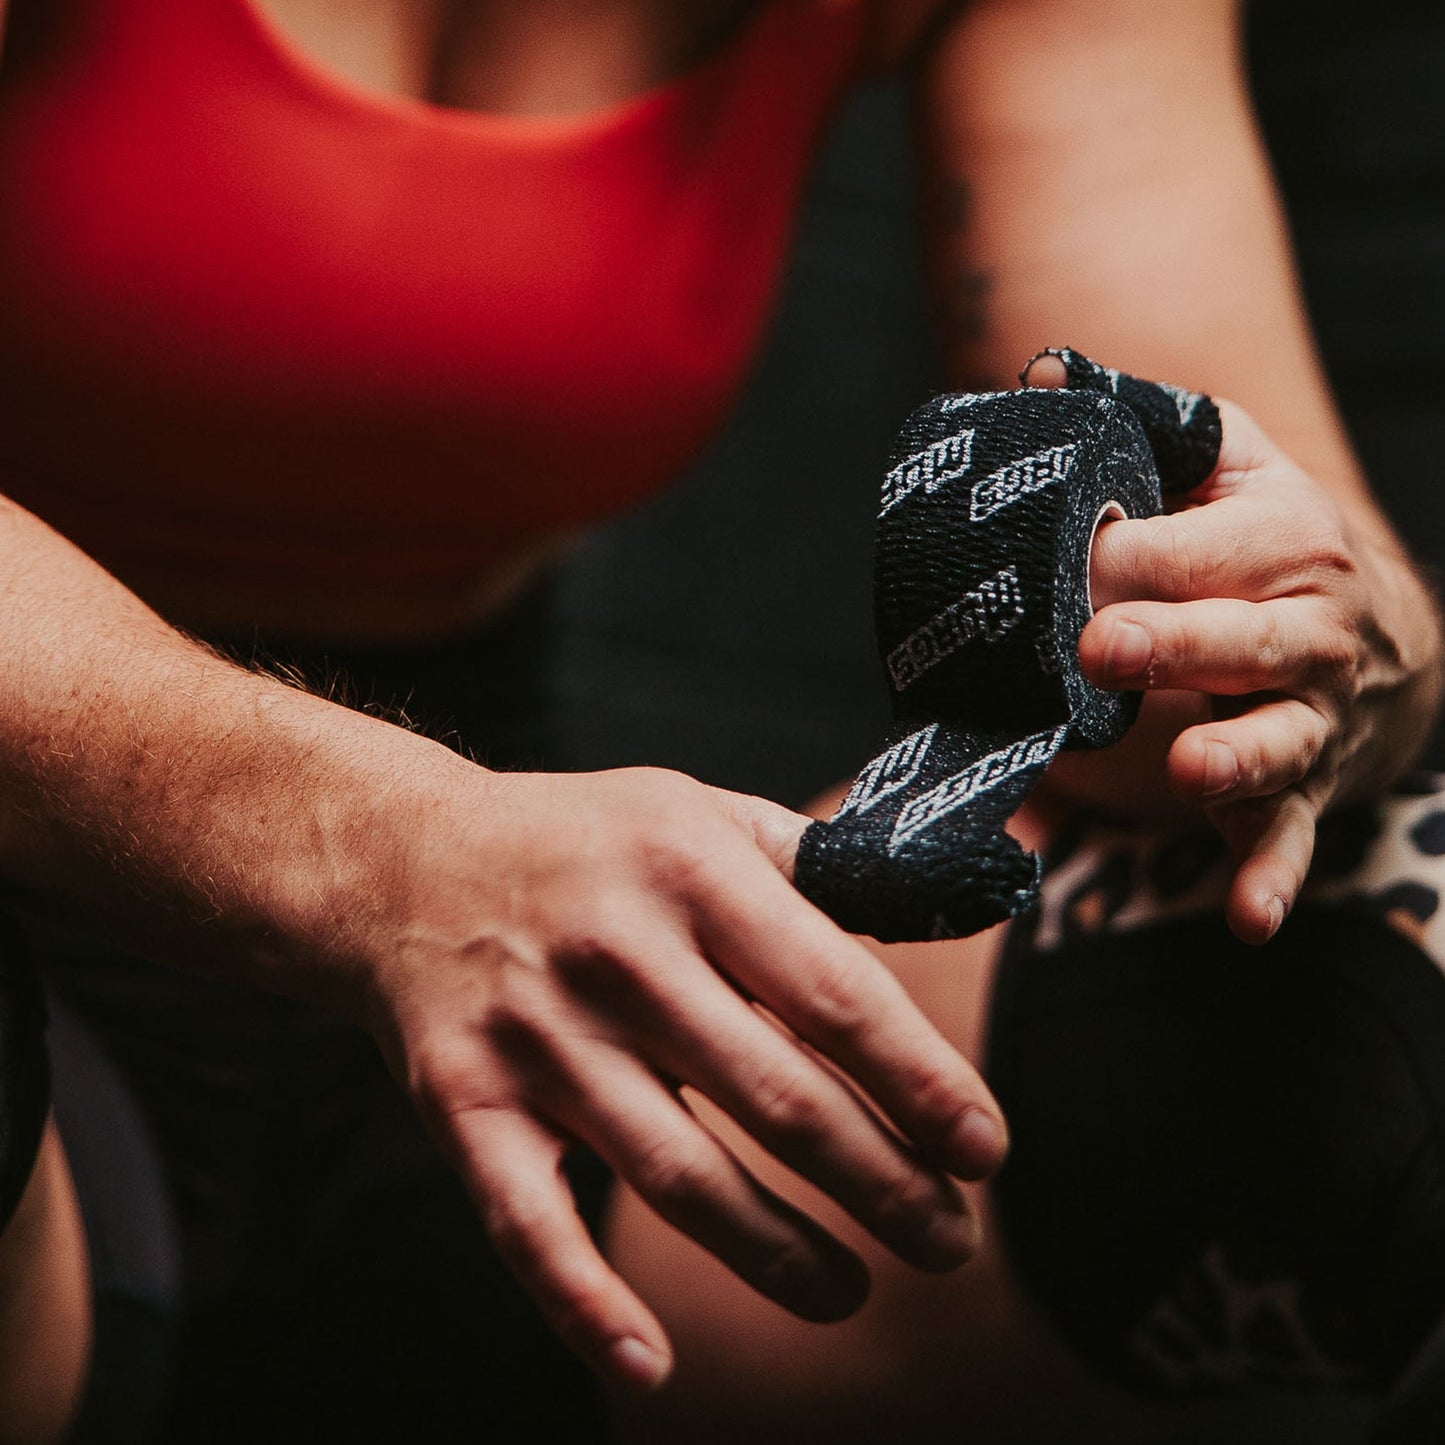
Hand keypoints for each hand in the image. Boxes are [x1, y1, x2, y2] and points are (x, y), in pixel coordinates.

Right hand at [351, 753, 1008, 1391]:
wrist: (407, 863)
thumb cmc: (587, 842)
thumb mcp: (703, 810)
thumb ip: (815, 865)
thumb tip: (937, 909)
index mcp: (692, 873)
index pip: (834, 995)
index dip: (923, 1083)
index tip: (984, 1150)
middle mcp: (617, 957)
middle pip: (776, 1100)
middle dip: (882, 1186)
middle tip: (950, 1241)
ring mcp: (538, 1039)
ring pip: (677, 1176)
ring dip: (780, 1255)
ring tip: (853, 1293)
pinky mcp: (467, 1107)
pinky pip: (529, 1224)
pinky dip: (585, 1304)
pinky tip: (652, 1362)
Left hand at [1074, 399, 1442, 943]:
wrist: (1379, 627)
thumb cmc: (1268, 535)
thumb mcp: (1232, 461)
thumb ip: (1152, 422)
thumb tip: (1044, 372)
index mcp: (1287, 538)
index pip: (1193, 549)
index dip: (1126, 557)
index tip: (1063, 564)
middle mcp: (1312, 630)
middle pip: (1247, 639)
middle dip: (1178, 643)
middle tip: (1103, 648)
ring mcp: (1312, 718)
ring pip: (1280, 739)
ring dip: (1236, 756)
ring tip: (1188, 764)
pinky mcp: (1300, 789)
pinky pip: (1288, 838)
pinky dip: (1272, 878)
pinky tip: (1248, 921)